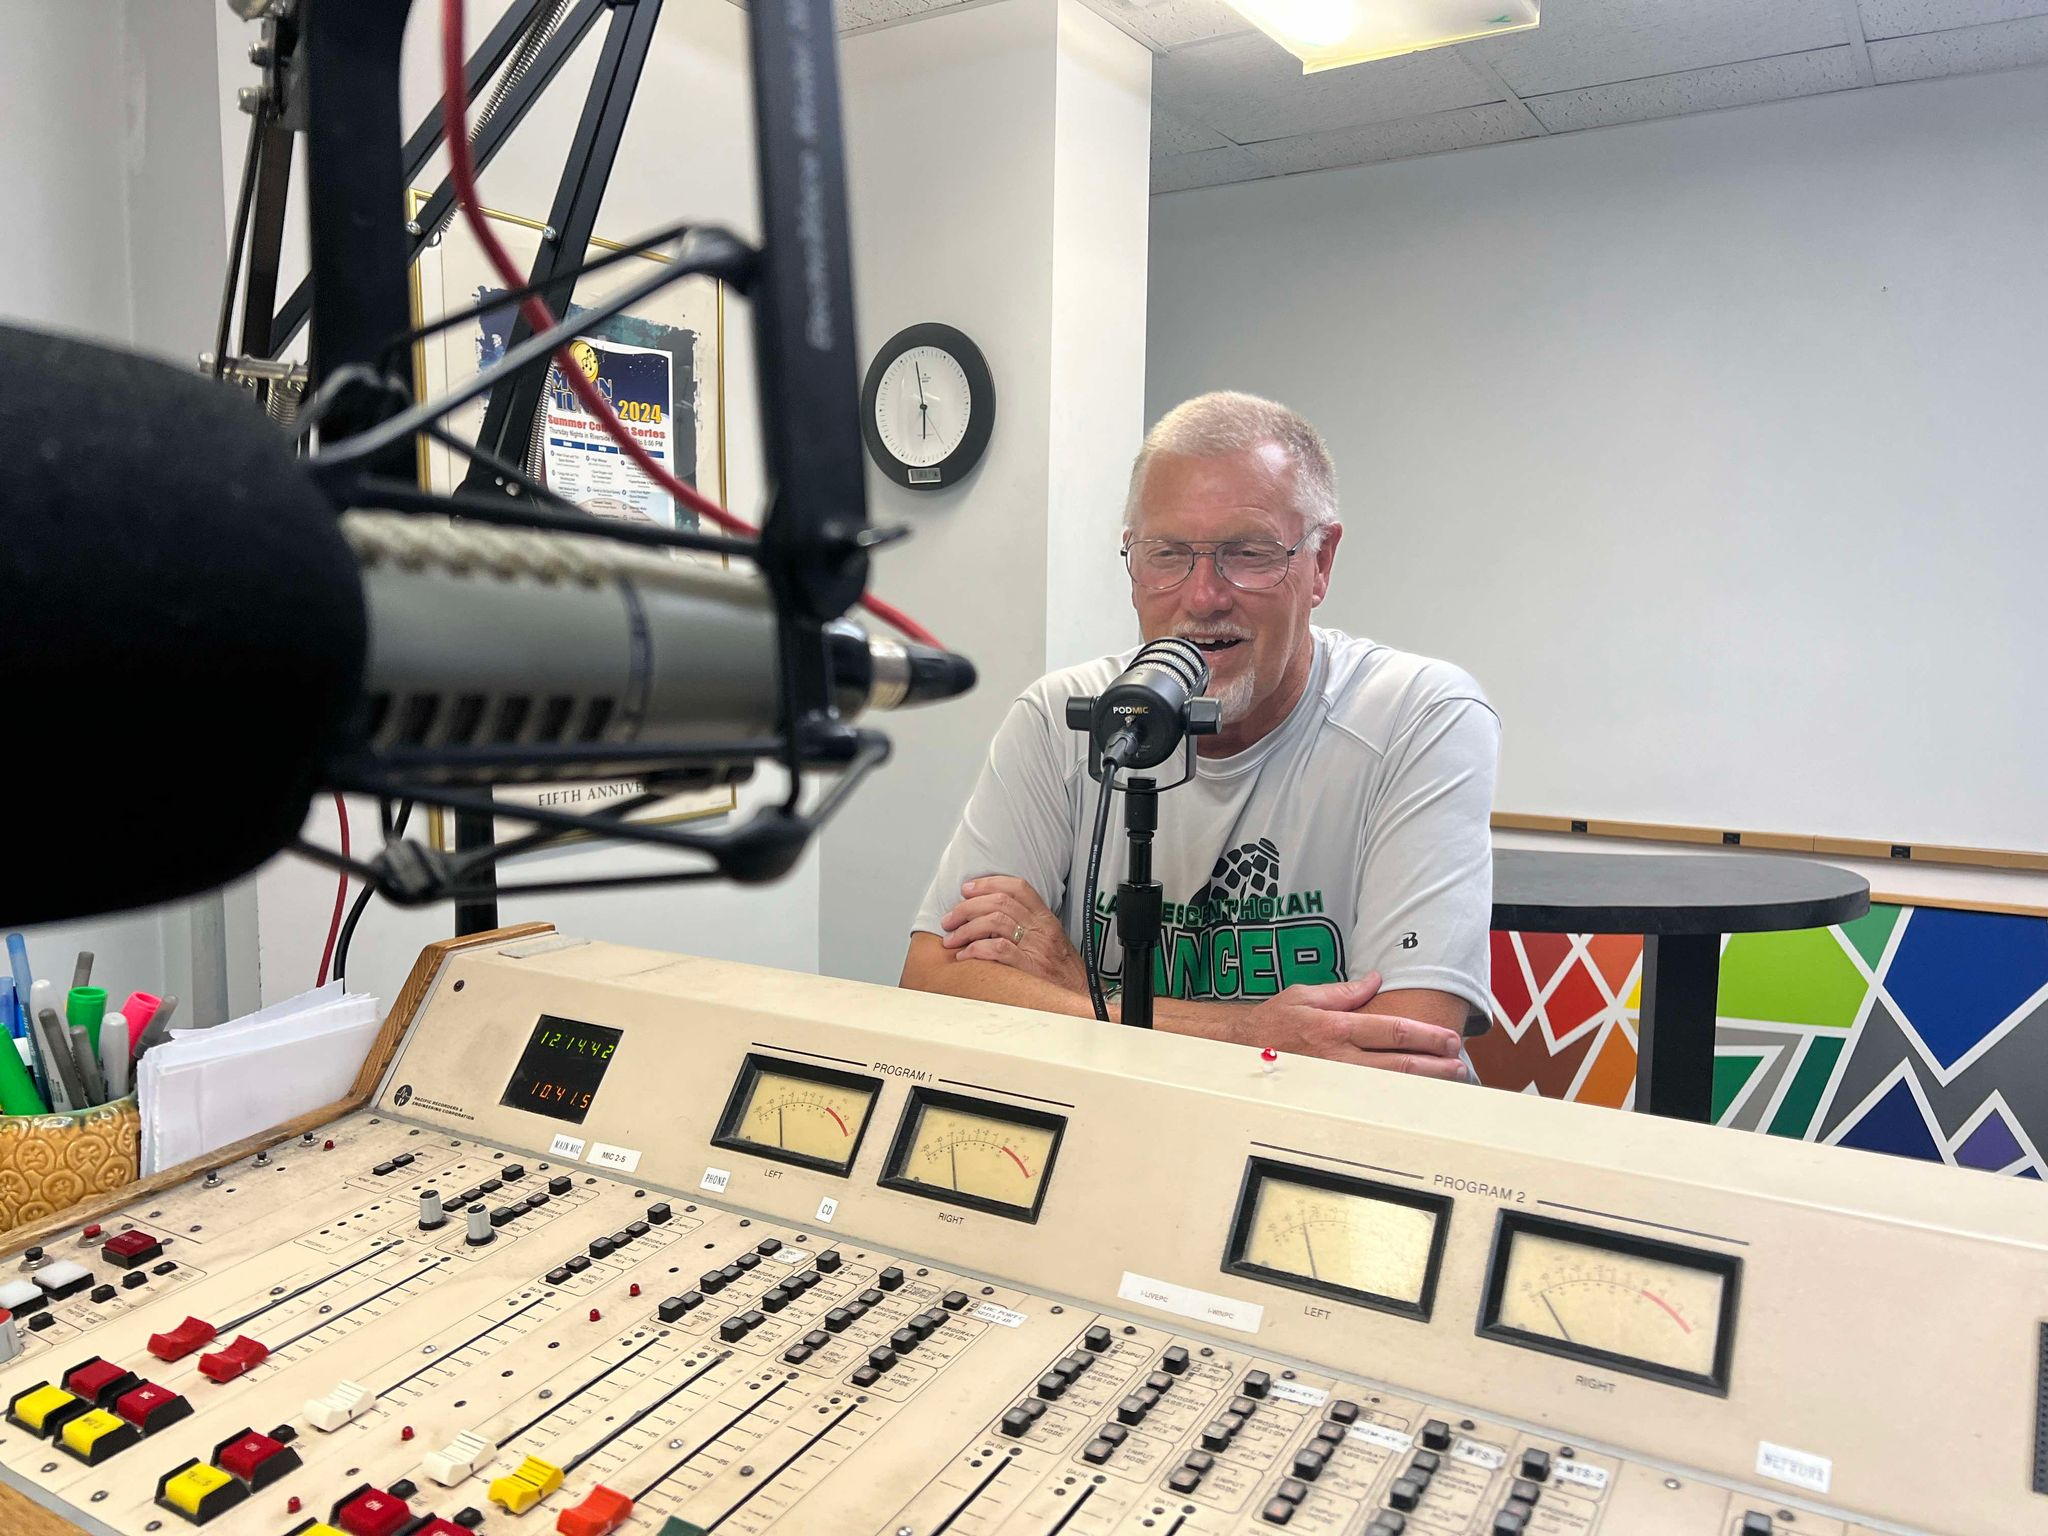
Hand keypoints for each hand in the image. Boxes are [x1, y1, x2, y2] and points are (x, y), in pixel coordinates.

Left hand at [938, 876, 1087, 992]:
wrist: (1083, 998)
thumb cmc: (1064, 973)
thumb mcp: (1050, 940)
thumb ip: (1027, 926)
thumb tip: (989, 918)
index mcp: (1046, 919)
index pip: (1018, 887)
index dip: (989, 883)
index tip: (967, 889)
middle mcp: (1041, 929)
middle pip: (1000, 902)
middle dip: (967, 907)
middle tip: (949, 919)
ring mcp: (1036, 947)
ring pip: (995, 922)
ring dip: (966, 929)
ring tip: (952, 940)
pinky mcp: (1030, 968)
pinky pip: (998, 950)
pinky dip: (976, 950)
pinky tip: (965, 956)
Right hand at [1234, 973, 1466, 1078]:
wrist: (1237, 1051)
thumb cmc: (1270, 1024)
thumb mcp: (1303, 995)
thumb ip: (1343, 991)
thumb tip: (1374, 980)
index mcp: (1336, 1028)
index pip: (1392, 1032)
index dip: (1426, 1036)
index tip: (1448, 1039)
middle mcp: (1339, 1057)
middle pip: (1398, 1064)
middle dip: (1434, 1064)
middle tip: (1460, 1063)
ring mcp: (1336, 1081)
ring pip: (1389, 1086)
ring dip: (1422, 1084)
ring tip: (1447, 1081)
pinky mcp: (1330, 1095)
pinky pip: (1370, 1099)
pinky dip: (1397, 1098)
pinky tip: (1415, 1097)